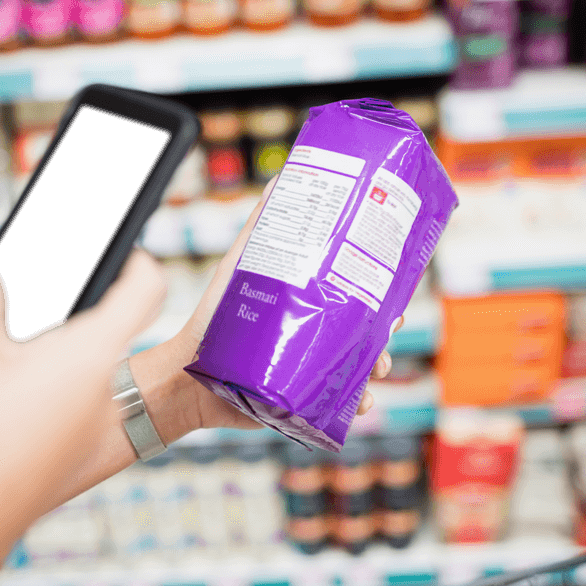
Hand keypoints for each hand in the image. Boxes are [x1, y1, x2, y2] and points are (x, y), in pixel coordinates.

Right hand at [0, 251, 164, 585]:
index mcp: (89, 355)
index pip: (143, 293)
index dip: (139, 264)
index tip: (127, 254)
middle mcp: (97, 393)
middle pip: (83, 333)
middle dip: (34, 315)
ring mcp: (80, 431)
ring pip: (53, 372)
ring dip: (9, 355)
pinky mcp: (56, 458)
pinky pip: (38, 408)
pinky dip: (3, 393)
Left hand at [131, 178, 401, 435]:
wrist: (188, 376)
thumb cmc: (214, 319)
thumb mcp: (240, 268)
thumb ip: (261, 230)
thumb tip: (279, 181)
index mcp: (310, 306)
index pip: (357, 298)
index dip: (383, 296)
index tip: (397, 292)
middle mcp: (316, 338)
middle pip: (367, 335)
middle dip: (385, 334)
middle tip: (391, 329)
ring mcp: (312, 371)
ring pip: (358, 370)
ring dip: (376, 369)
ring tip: (375, 368)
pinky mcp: (303, 401)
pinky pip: (337, 405)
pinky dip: (355, 404)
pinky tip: (361, 400)